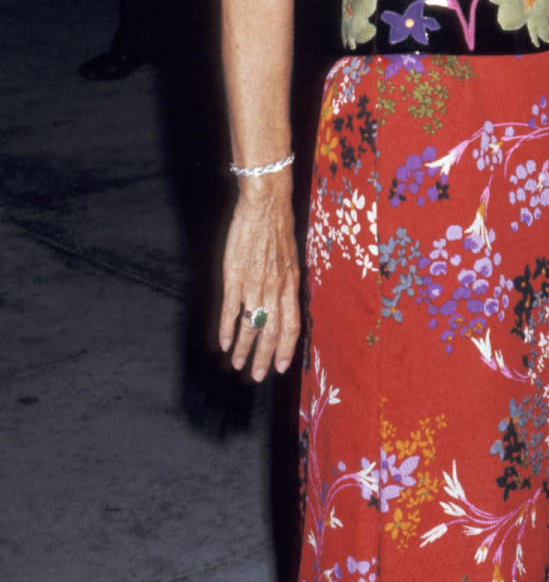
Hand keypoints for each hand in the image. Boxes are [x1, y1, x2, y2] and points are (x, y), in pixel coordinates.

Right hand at [219, 181, 299, 380]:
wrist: (265, 204)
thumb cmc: (278, 226)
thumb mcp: (291, 257)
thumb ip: (286, 281)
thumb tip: (286, 299)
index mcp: (291, 284)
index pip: (291, 325)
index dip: (286, 348)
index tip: (281, 367)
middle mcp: (275, 288)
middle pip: (271, 331)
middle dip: (264, 357)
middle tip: (257, 376)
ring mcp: (254, 283)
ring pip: (251, 324)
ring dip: (244, 348)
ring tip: (238, 365)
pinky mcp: (235, 276)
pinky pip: (231, 309)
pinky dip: (227, 328)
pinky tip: (223, 343)